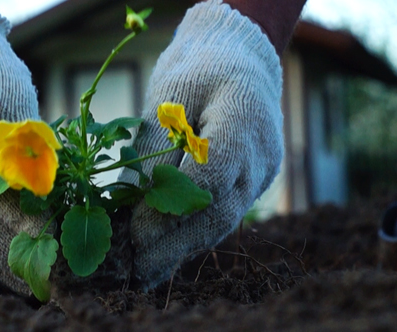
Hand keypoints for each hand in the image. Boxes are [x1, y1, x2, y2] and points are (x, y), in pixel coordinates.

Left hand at [121, 0, 286, 288]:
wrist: (234, 59)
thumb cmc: (193, 71)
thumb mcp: (166, 100)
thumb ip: (157, 153)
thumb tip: (135, 209)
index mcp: (242, 115)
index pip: (211, 177)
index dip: (172, 212)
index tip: (136, 235)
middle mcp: (260, 152)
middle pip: (219, 210)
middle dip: (174, 245)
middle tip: (136, 271)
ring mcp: (261, 170)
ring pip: (222, 220)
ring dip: (183, 249)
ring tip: (146, 274)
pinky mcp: (252, 182)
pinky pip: (223, 215)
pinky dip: (193, 237)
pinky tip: (166, 257)